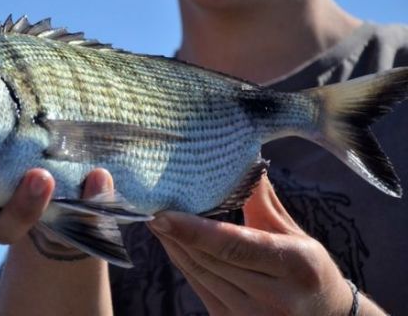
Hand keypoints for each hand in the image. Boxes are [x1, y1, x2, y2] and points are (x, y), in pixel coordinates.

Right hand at [0, 15, 112, 248]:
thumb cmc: (29, 106)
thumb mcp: (4, 72)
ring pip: (8, 226)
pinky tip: (100, 174)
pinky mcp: (69, 213)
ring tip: (42, 176)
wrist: (81, 150)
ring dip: (24, 203)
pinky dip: (91, 197)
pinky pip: (79, 216)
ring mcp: (25, 206)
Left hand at [148, 176, 357, 315]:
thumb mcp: (296, 234)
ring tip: (154, 219)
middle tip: (150, 204)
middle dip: (175, 232)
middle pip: (210, 259)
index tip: (162, 214)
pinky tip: (171, 241)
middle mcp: (274, 296)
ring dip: (173, 245)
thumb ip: (264, 201)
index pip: (234, 246)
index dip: (194, 230)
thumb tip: (244, 160)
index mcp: (295, 265)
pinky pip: (199, 286)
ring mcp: (251, 315)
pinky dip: (182, 261)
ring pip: (199, 274)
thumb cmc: (310, 269)